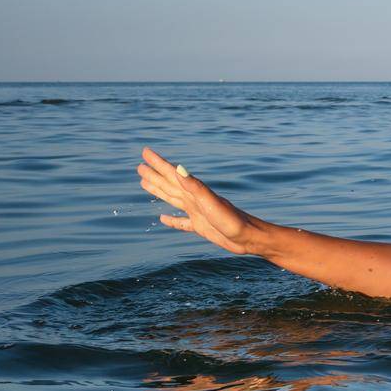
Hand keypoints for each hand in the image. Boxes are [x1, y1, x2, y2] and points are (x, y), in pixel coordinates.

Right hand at [137, 146, 257, 254]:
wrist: (250, 238)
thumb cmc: (233, 221)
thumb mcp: (212, 203)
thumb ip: (195, 187)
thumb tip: (178, 168)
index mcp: (195, 192)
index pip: (172, 174)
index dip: (158, 163)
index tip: (145, 152)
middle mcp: (195, 200)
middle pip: (170, 185)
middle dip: (155, 175)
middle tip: (140, 166)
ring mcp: (198, 213)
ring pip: (173, 199)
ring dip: (159, 191)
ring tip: (145, 184)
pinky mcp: (201, 227)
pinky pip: (181, 222)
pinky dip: (171, 220)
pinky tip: (163, 218)